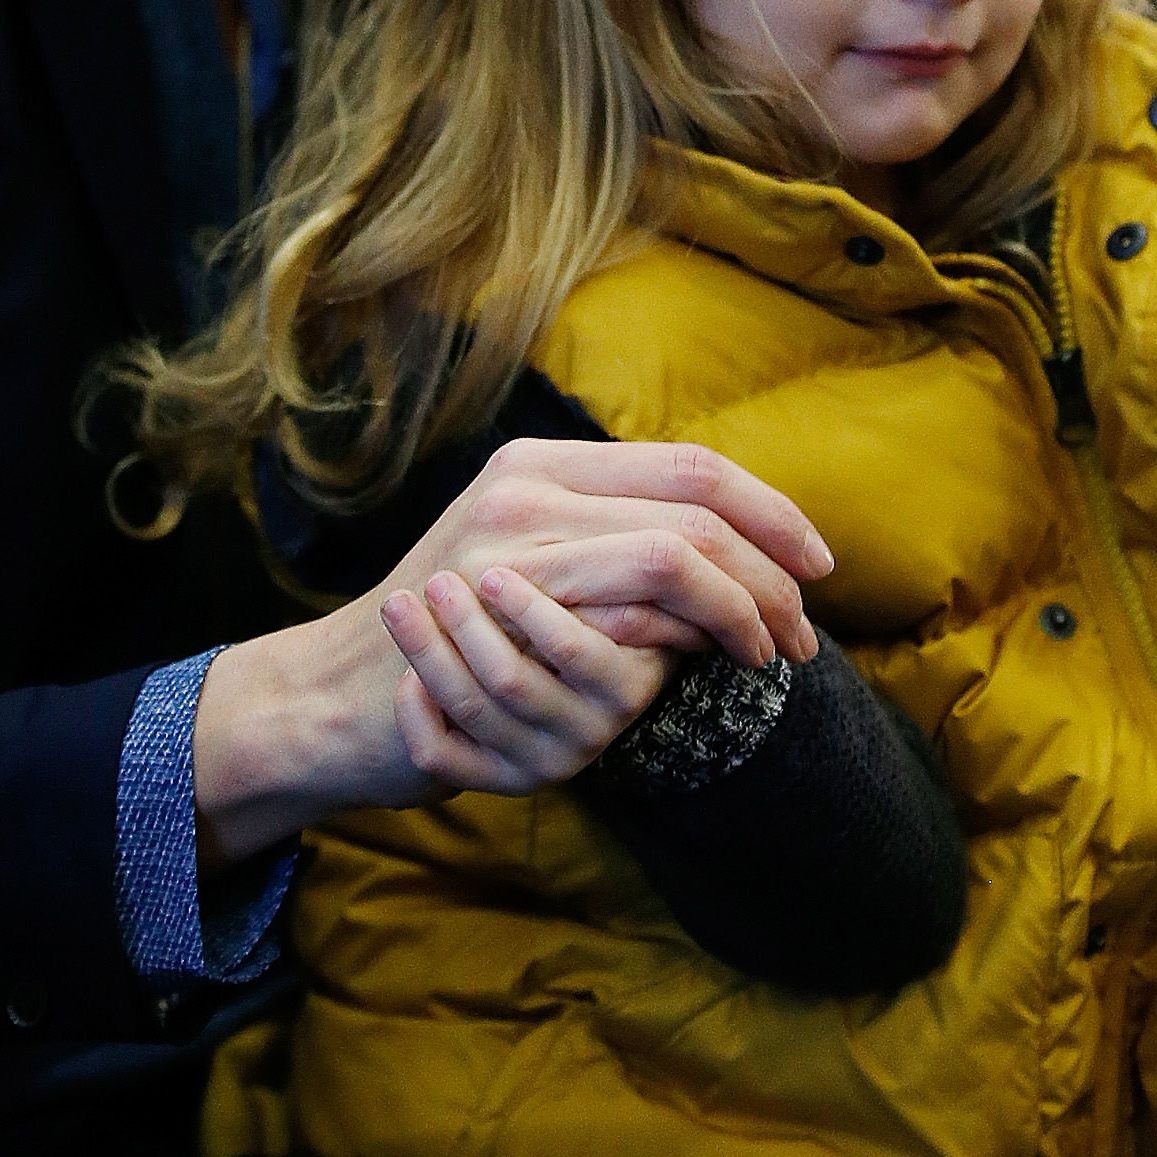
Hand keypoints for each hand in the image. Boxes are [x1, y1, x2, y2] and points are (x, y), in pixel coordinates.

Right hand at [192, 438, 828, 863]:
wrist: (341, 692)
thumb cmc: (450, 639)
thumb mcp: (527, 560)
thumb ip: (606, 538)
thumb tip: (731, 553)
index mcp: (541, 464)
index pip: (690, 464)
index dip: (769, 511)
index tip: (816, 562)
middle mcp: (527, 488)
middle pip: (697, 503)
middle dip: (771, 567)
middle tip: (803, 627)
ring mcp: (513, 545)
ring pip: (675, 551)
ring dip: (744, 607)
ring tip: (772, 650)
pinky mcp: (505, 610)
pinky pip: (628, 609)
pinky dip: (691, 637)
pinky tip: (714, 663)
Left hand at [379, 566, 669, 793]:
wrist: (517, 654)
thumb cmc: (555, 582)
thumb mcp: (593, 563)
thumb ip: (602, 539)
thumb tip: (615, 510)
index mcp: (636, 663)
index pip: (580, 651)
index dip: (531, 615)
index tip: (489, 571)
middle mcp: (604, 717)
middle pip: (517, 680)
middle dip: (468, 628)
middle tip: (437, 581)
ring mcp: (558, 753)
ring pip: (477, 708)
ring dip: (430, 652)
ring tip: (399, 604)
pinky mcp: (507, 779)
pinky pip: (447, 758)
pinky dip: (418, 714)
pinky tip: (408, 677)